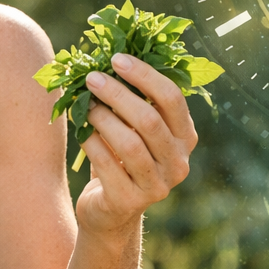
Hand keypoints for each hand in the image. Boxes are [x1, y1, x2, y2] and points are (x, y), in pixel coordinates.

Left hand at [75, 53, 198, 236]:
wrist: (110, 211)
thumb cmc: (121, 159)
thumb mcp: (134, 130)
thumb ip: (134, 100)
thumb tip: (112, 57)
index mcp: (186, 138)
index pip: (172, 99)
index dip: (145, 75)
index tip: (117, 59)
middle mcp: (178, 163)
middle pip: (149, 119)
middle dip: (117, 94)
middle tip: (92, 78)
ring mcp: (157, 186)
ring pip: (129, 143)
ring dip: (102, 118)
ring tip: (85, 105)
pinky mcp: (130, 201)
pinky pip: (107, 164)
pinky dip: (92, 143)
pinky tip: (83, 132)